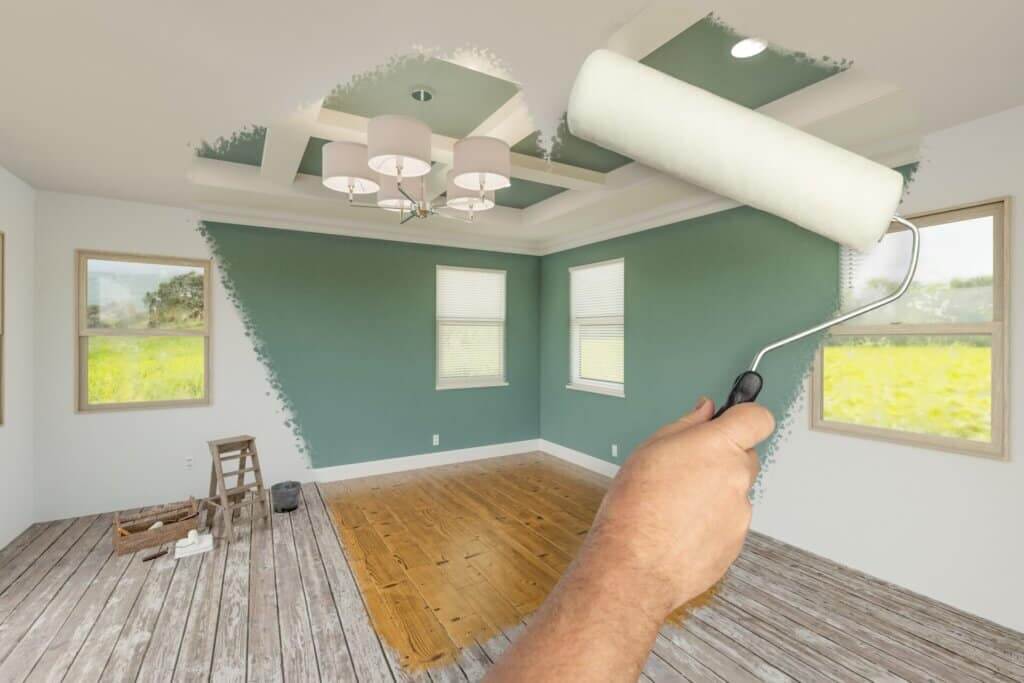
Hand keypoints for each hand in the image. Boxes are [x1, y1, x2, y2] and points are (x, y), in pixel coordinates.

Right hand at [579, 397, 773, 619]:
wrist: (635, 566)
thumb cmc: (635, 508)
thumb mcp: (650, 450)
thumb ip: (686, 426)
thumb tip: (705, 412)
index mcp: (718, 447)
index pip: (758, 419)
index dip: (747, 417)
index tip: (735, 420)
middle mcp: (737, 477)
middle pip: (745, 457)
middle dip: (722, 460)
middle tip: (686, 471)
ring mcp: (740, 513)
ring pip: (734, 493)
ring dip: (713, 495)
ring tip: (675, 507)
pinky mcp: (737, 542)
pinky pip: (728, 522)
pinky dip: (710, 523)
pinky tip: (680, 529)